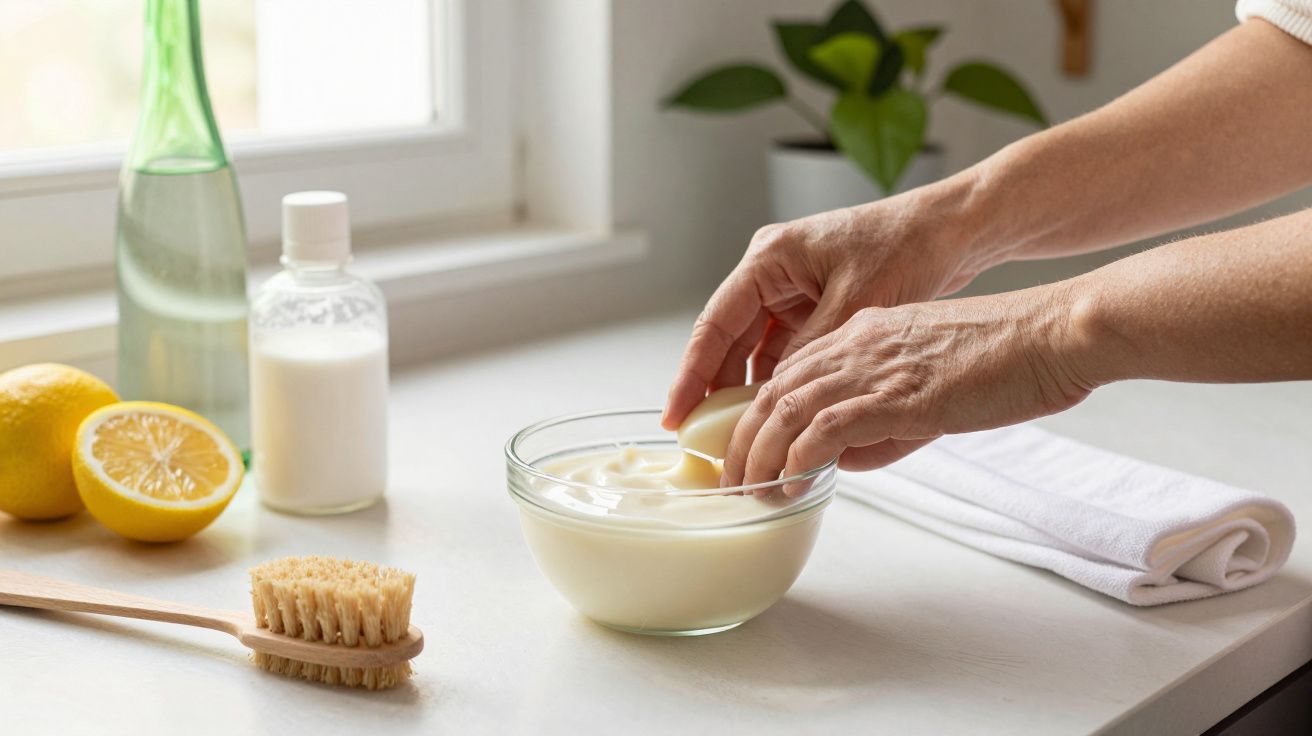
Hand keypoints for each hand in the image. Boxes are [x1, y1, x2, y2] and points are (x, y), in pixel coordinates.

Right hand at [661, 179, 996, 430]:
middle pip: (729, 341)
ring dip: (749, 390)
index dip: (692, 375)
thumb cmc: (906, 247)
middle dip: (716, 390)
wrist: (951, 230)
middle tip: (703, 440)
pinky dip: (781, 382)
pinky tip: (779, 416)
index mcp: (769, 258)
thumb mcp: (854, 304)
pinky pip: (785, 351)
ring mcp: (793, 290)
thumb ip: (810, 350)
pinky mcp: (815, 306)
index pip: (715, 324)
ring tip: (738, 438)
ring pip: (756, 351)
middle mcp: (772, 273)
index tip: (676, 415)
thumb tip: (776, 398)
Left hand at [720, 286, 1092, 490]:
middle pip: (774, 391)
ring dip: (759, 455)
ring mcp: (873, 367)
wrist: (1054, 334)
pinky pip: (824, 427)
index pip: (791, 371)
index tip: (745, 445)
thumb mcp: (931, 386)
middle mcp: (858, 344)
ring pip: (785, 409)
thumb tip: (844, 460)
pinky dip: (797, 458)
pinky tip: (789, 483)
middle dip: (743, 437)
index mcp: (865, 333)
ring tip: (748, 491)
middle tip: (731, 477)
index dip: (759, 411)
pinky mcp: (895, 395)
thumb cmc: (1009, 361)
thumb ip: (884, 420)